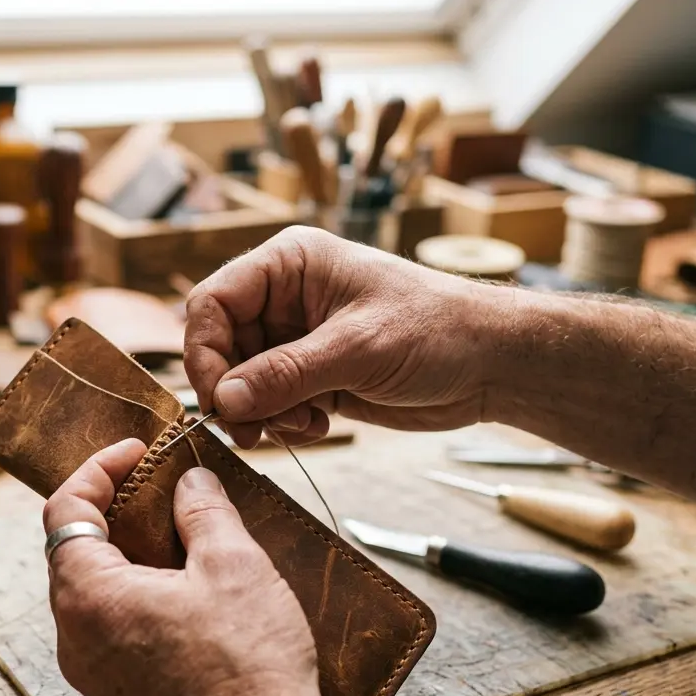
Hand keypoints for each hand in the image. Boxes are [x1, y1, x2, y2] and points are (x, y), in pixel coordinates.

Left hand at [42, 439, 327, 695]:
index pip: (64, 511)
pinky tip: (188, 596)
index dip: (98, 471)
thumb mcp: (233, 564)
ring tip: (181, 539)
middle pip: (74, 554)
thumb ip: (203, 511)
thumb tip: (190, 483)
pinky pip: (114, 634)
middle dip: (114, 514)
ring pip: (95, 597)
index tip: (137, 453)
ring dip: (129, 560)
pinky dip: (138, 601)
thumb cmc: (248, 666)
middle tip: (161, 491)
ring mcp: (95, 679)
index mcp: (88, 598)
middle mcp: (75, 641)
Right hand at [185, 226, 510, 447]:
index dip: (205, 351)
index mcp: (290, 264)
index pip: (214, 302)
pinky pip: (270, 403)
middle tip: (251, 430)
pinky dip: (282, 422)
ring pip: (242, 382)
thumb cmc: (437, 329)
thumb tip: (224, 399)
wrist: (491, 364)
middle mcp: (285, 298)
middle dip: (235, 392)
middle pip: (221, 346)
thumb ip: (285, 374)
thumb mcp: (357, 348)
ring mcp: (296, 339)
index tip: (218, 399)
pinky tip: (318, 425)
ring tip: (303, 424)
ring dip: (262, 413)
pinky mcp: (312, 376)